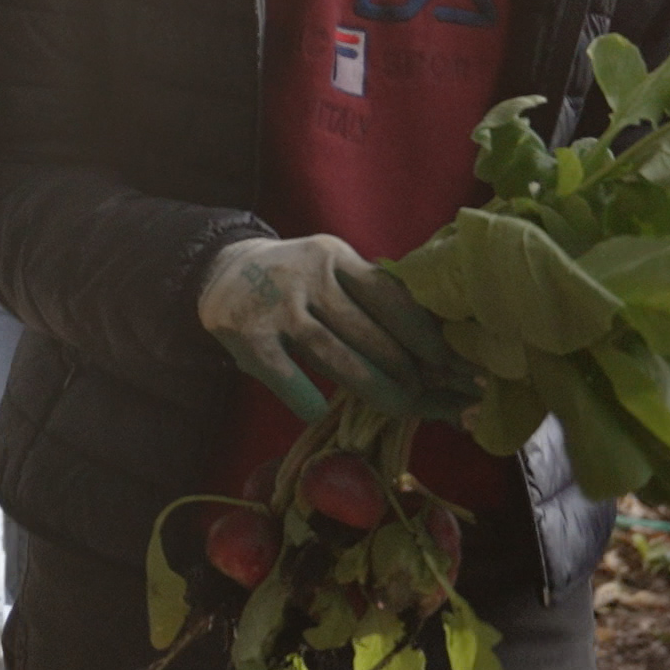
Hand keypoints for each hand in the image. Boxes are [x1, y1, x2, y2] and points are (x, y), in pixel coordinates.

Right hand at [198, 235, 470, 421]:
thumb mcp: (331, 272)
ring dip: (373, 384)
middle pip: (366, 329)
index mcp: (335, 256)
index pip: (388, 295)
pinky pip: (284, 372)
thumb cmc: (296, 282)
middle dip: (404, 365)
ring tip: (402, 406)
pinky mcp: (247, 333)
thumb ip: (369, 299)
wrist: (221, 269)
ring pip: (334, 353)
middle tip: (431, 392)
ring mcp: (276, 304)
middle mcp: (307, 274)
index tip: (448, 361)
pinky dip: (303, 396)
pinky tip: (319, 413)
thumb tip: (433, 349)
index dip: (420, 332)